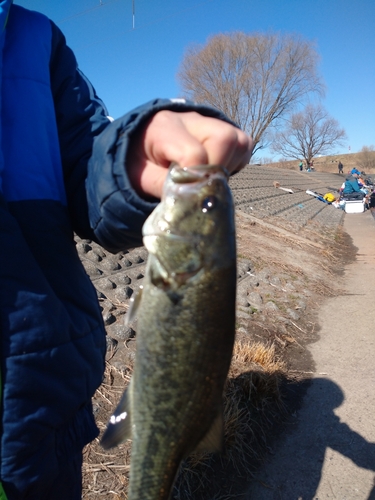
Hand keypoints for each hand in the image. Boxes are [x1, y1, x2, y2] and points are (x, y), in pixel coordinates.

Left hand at [127, 111, 252, 198]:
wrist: (141, 145)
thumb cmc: (140, 163)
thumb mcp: (142, 179)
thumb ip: (165, 189)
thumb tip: (191, 203)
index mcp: (164, 128)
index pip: (193, 153)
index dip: (195, 179)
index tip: (187, 194)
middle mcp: (190, 119)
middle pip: (224, 138)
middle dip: (218, 169)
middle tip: (201, 187)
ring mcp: (209, 122)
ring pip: (239, 141)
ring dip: (229, 166)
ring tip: (207, 179)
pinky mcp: (224, 129)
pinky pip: (243, 145)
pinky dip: (235, 162)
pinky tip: (216, 171)